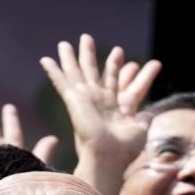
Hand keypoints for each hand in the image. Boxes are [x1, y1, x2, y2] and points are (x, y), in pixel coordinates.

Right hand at [40, 34, 159, 164]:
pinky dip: (54, 71)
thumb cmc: (125, 149)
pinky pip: (62, 82)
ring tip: (63, 43)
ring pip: (74, 73)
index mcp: (111, 107)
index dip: (115, 66)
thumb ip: (143, 120)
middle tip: (86, 38)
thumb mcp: (139, 130)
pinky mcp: (73, 100)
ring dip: (69, 58)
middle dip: (89, 55)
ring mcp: (83, 100)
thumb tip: (149, 114)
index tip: (119, 51)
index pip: (114, 81)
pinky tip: (45, 60)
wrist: (109, 157)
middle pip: (91, 72)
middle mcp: (96, 102)